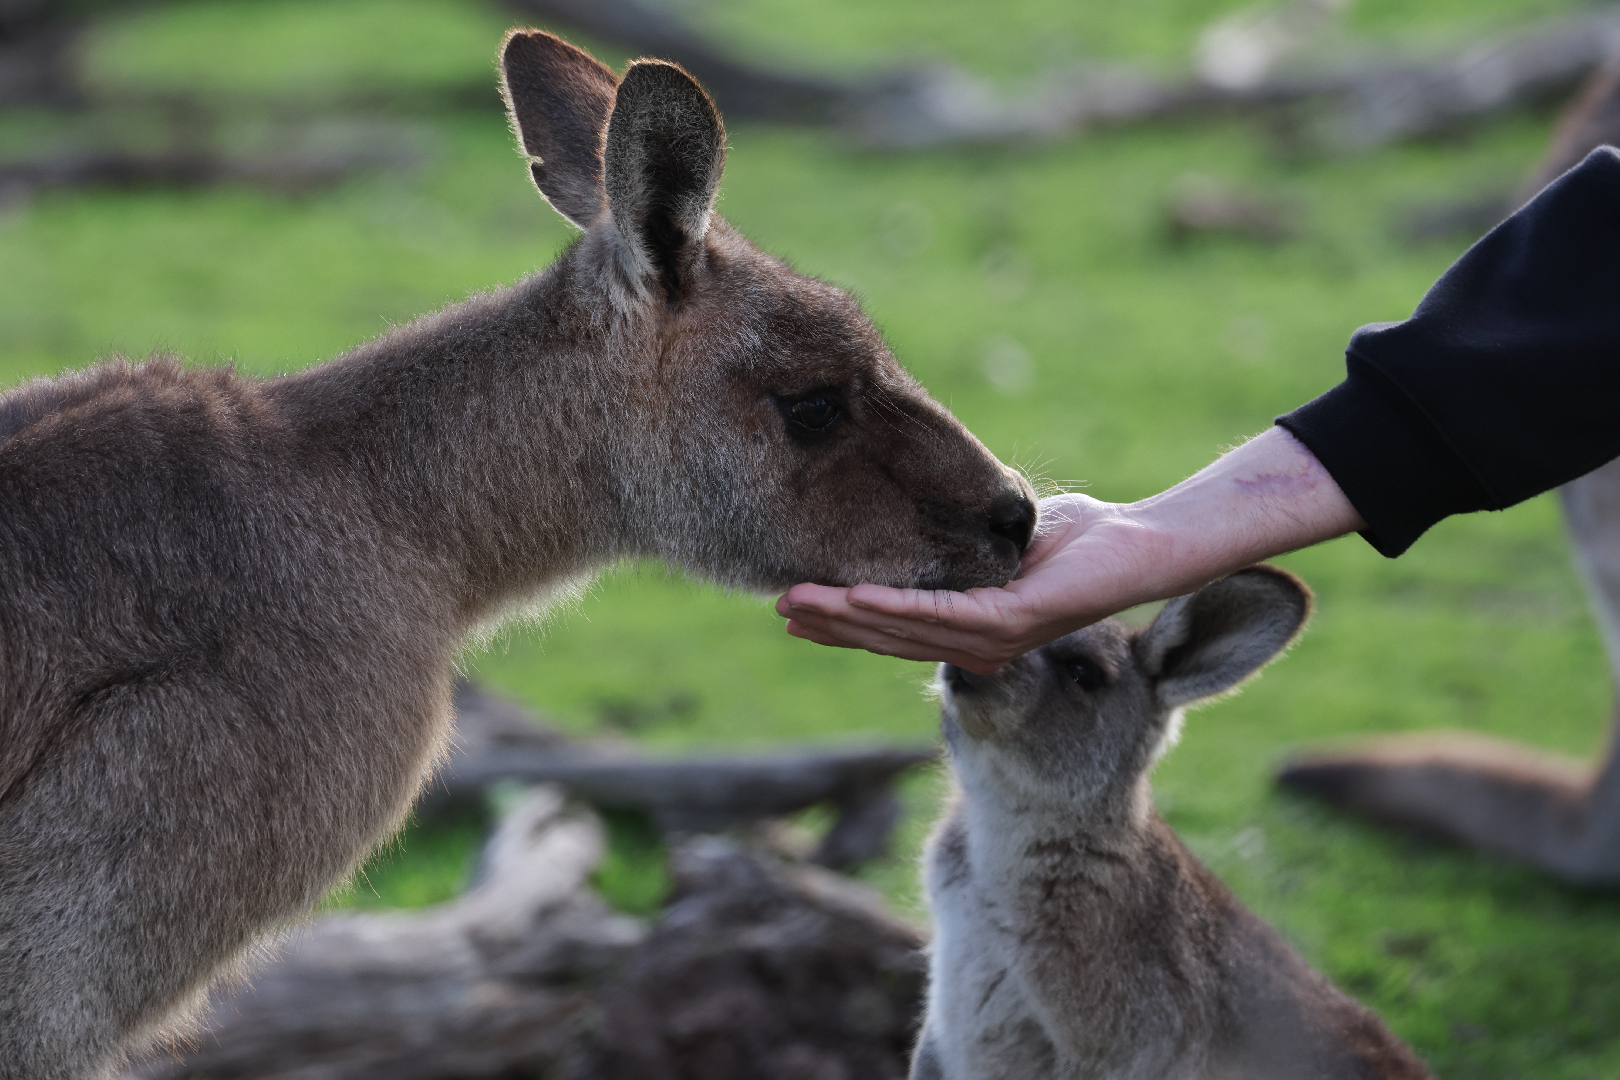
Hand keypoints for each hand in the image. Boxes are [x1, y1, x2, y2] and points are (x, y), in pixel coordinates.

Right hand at [775, 427, 1363, 672]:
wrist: (1153, 543)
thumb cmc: (1092, 536)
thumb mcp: (1013, 535)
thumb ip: (971, 540)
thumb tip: (931, 517)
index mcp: (977, 624)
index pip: (898, 626)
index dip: (845, 620)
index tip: (796, 605)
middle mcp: (983, 643)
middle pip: (890, 638)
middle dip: (832, 625)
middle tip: (778, 609)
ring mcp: (999, 638)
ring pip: (907, 633)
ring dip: (848, 620)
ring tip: (799, 604)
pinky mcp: (1019, 623)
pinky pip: (946, 618)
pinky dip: (897, 610)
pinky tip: (857, 602)